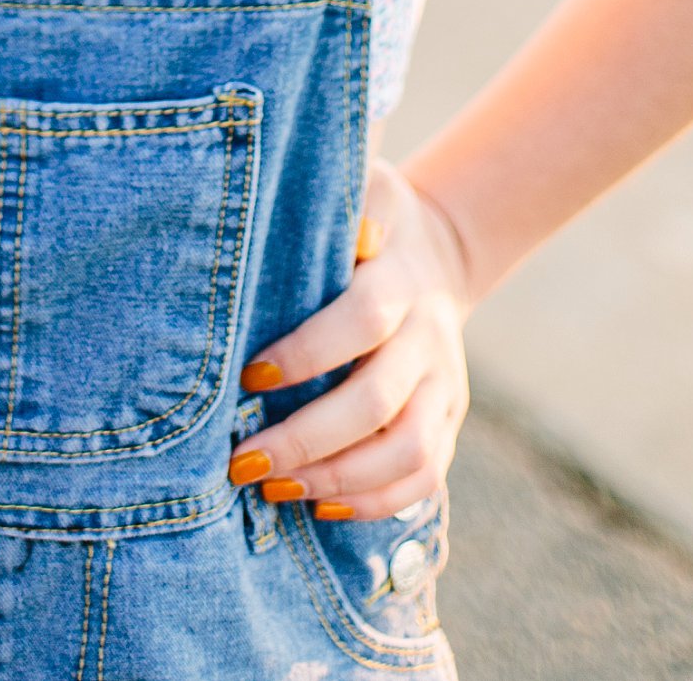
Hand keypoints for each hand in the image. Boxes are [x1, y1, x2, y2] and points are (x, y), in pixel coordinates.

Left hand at [227, 157, 472, 520]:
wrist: (437, 249)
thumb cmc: (365, 215)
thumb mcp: (359, 186)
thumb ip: (344, 200)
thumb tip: (335, 221)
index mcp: (399, 282)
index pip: (359, 322)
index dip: (306, 353)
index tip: (247, 377)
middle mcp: (429, 340)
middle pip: (377, 402)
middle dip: (306, 438)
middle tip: (242, 461)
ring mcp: (445, 386)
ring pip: (408, 452)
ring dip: (339, 479)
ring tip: (274, 490)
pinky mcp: (449, 420)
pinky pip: (427, 476)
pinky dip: (377, 501)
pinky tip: (321, 507)